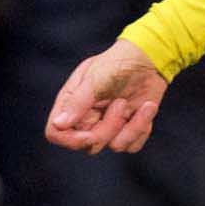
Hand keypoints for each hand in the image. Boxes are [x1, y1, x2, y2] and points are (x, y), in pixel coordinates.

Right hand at [47, 39, 168, 155]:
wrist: (149, 59)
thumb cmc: (118, 63)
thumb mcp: (95, 78)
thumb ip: (78, 102)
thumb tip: (58, 124)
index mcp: (71, 104)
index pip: (56, 133)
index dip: (70, 140)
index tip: (90, 135)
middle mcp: (86, 118)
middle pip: (89, 145)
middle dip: (109, 127)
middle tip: (121, 102)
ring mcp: (108, 126)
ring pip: (115, 146)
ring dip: (132, 125)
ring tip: (141, 103)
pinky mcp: (128, 130)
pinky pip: (133, 145)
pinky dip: (143, 126)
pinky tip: (148, 107)